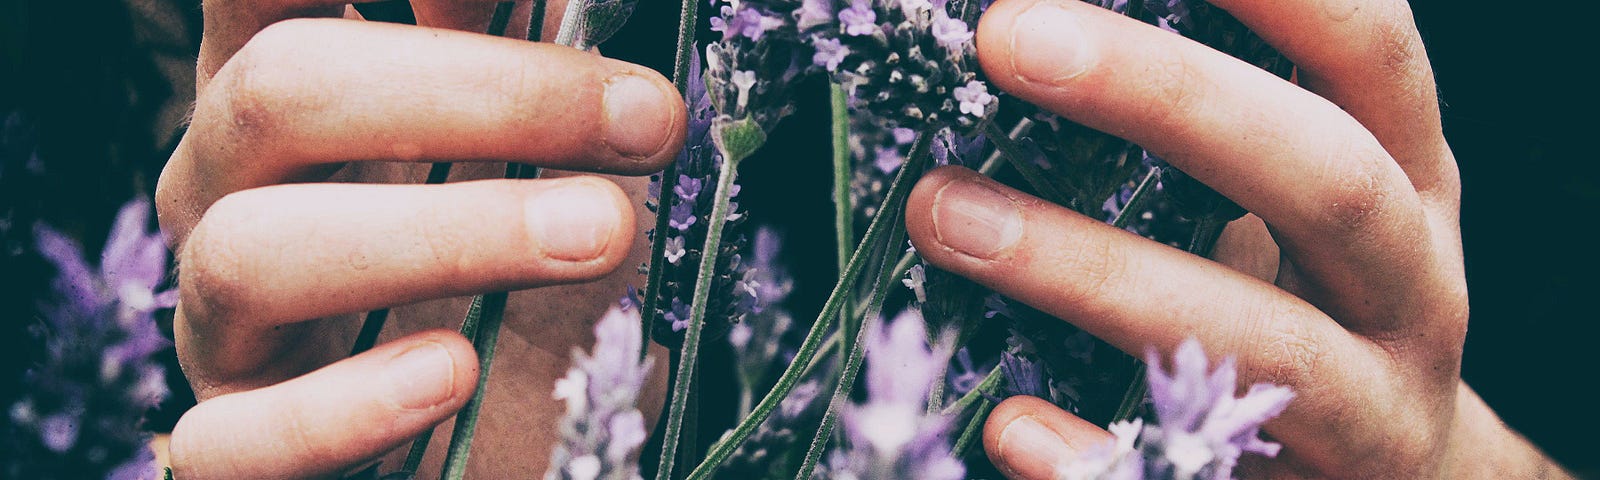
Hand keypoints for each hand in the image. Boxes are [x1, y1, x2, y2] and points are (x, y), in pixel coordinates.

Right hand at [155, 2, 683, 476]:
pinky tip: (454, 371)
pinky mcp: (236, 442)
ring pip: (254, 252)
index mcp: (289, 91)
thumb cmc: (528, 282)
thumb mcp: (546, 155)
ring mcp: (219, 319)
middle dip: (484, 94)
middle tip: (644, 120)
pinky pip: (235, 437)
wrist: (514, 438)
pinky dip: (347, 406)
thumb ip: (544, 58)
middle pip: (282, 88)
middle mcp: (227, 186)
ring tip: (600, 236)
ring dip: (448, 235)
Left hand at [903, 0, 1568, 477]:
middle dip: (1170, 98)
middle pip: (1326, 178)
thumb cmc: (1320, 302)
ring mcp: (1373, 408)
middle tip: (1005, 35)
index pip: (1370, 56)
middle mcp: (1412, 286)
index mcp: (1410, 178)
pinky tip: (1008, 423)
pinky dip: (1100, 459)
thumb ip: (1216, 127)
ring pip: (1260, 339)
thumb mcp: (1306, 201)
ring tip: (943, 213)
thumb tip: (1036, 28)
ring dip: (1091, 271)